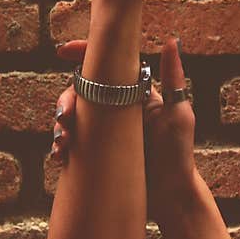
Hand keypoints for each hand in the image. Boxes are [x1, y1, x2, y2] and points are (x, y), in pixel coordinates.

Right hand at [51, 39, 196, 213]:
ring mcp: (105, 133)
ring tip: (62, 141)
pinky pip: (71, 144)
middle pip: (82, 93)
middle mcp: (116, 110)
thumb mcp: (178, 113)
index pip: (106, 68)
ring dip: (60, 124)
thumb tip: (173, 41)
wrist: (171, 197)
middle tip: (64, 115)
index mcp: (133, 94)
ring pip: (73, 118)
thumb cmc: (179, 154)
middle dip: (66, 99)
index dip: (83, 55)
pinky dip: (61, 147)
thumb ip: (174, 78)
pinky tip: (60, 156)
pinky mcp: (96, 154)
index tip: (64, 50)